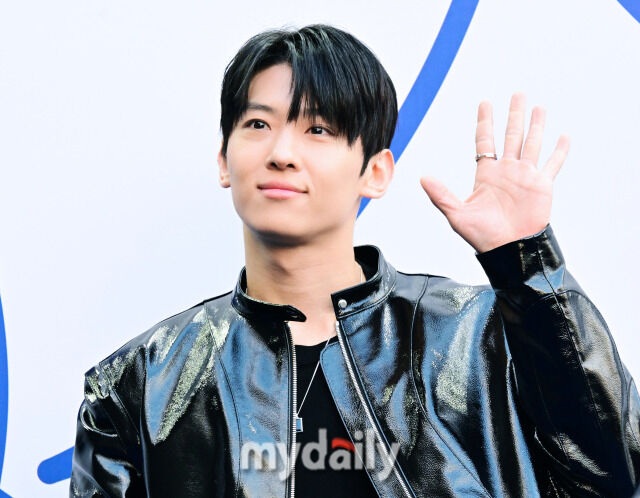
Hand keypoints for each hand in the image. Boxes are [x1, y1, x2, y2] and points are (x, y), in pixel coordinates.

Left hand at [420, 92, 569, 252]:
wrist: (508, 251)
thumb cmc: (482, 236)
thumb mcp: (457, 214)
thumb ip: (441, 195)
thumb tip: (422, 177)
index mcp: (486, 174)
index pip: (485, 141)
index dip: (485, 121)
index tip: (485, 102)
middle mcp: (507, 171)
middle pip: (511, 135)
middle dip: (514, 114)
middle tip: (517, 93)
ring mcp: (526, 177)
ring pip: (532, 143)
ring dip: (536, 125)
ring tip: (538, 107)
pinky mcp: (542, 186)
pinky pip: (552, 164)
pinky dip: (559, 150)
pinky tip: (564, 135)